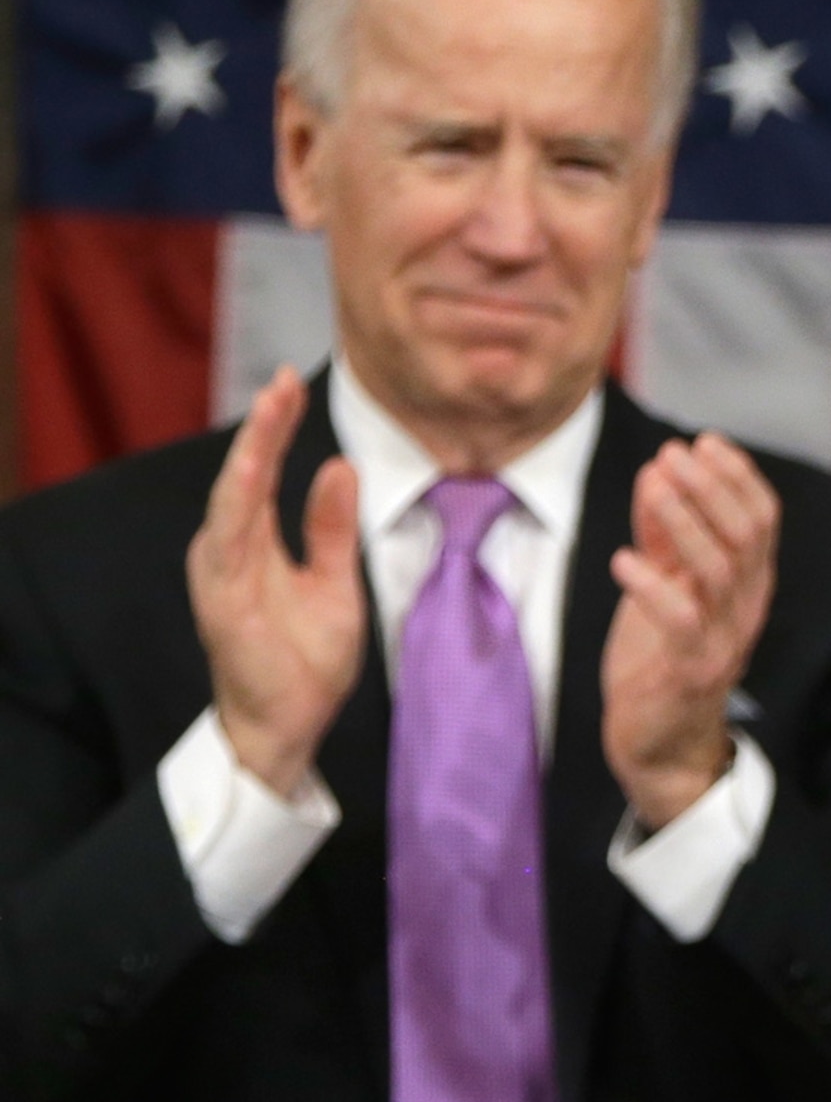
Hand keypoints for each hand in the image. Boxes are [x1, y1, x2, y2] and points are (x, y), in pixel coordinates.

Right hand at [187, 367, 363, 796]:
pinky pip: (228, 541)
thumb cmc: (305, 658)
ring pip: (234, 497)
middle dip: (264, 424)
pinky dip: (239, 502)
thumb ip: (330, 527)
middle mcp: (228, 549)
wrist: (289, 724)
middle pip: (245, 473)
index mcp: (252, 542)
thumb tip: (339, 465)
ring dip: (253, 450)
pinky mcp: (222, 600)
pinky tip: (252, 469)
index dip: (277, 426)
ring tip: (272, 406)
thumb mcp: (335, 581)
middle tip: (284, 377)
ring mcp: (220, 573)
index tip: (294, 381)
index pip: (264, 472)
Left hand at [602, 433, 778, 831]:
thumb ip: (665, 534)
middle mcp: (746, 608)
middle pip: (746, 535)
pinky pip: (681, 622)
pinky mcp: (691, 673)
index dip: (738, 476)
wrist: (660, 745)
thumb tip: (658, 470)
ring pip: (719, 569)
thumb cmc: (661, 658)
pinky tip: (622, 560)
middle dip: (710, 487)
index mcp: (748, 584)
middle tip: (673, 453)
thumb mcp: (665, 584)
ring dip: (684, 520)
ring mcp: (724, 641)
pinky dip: (652, 587)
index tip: (704, 441)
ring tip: (654, 484)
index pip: (763, 518)